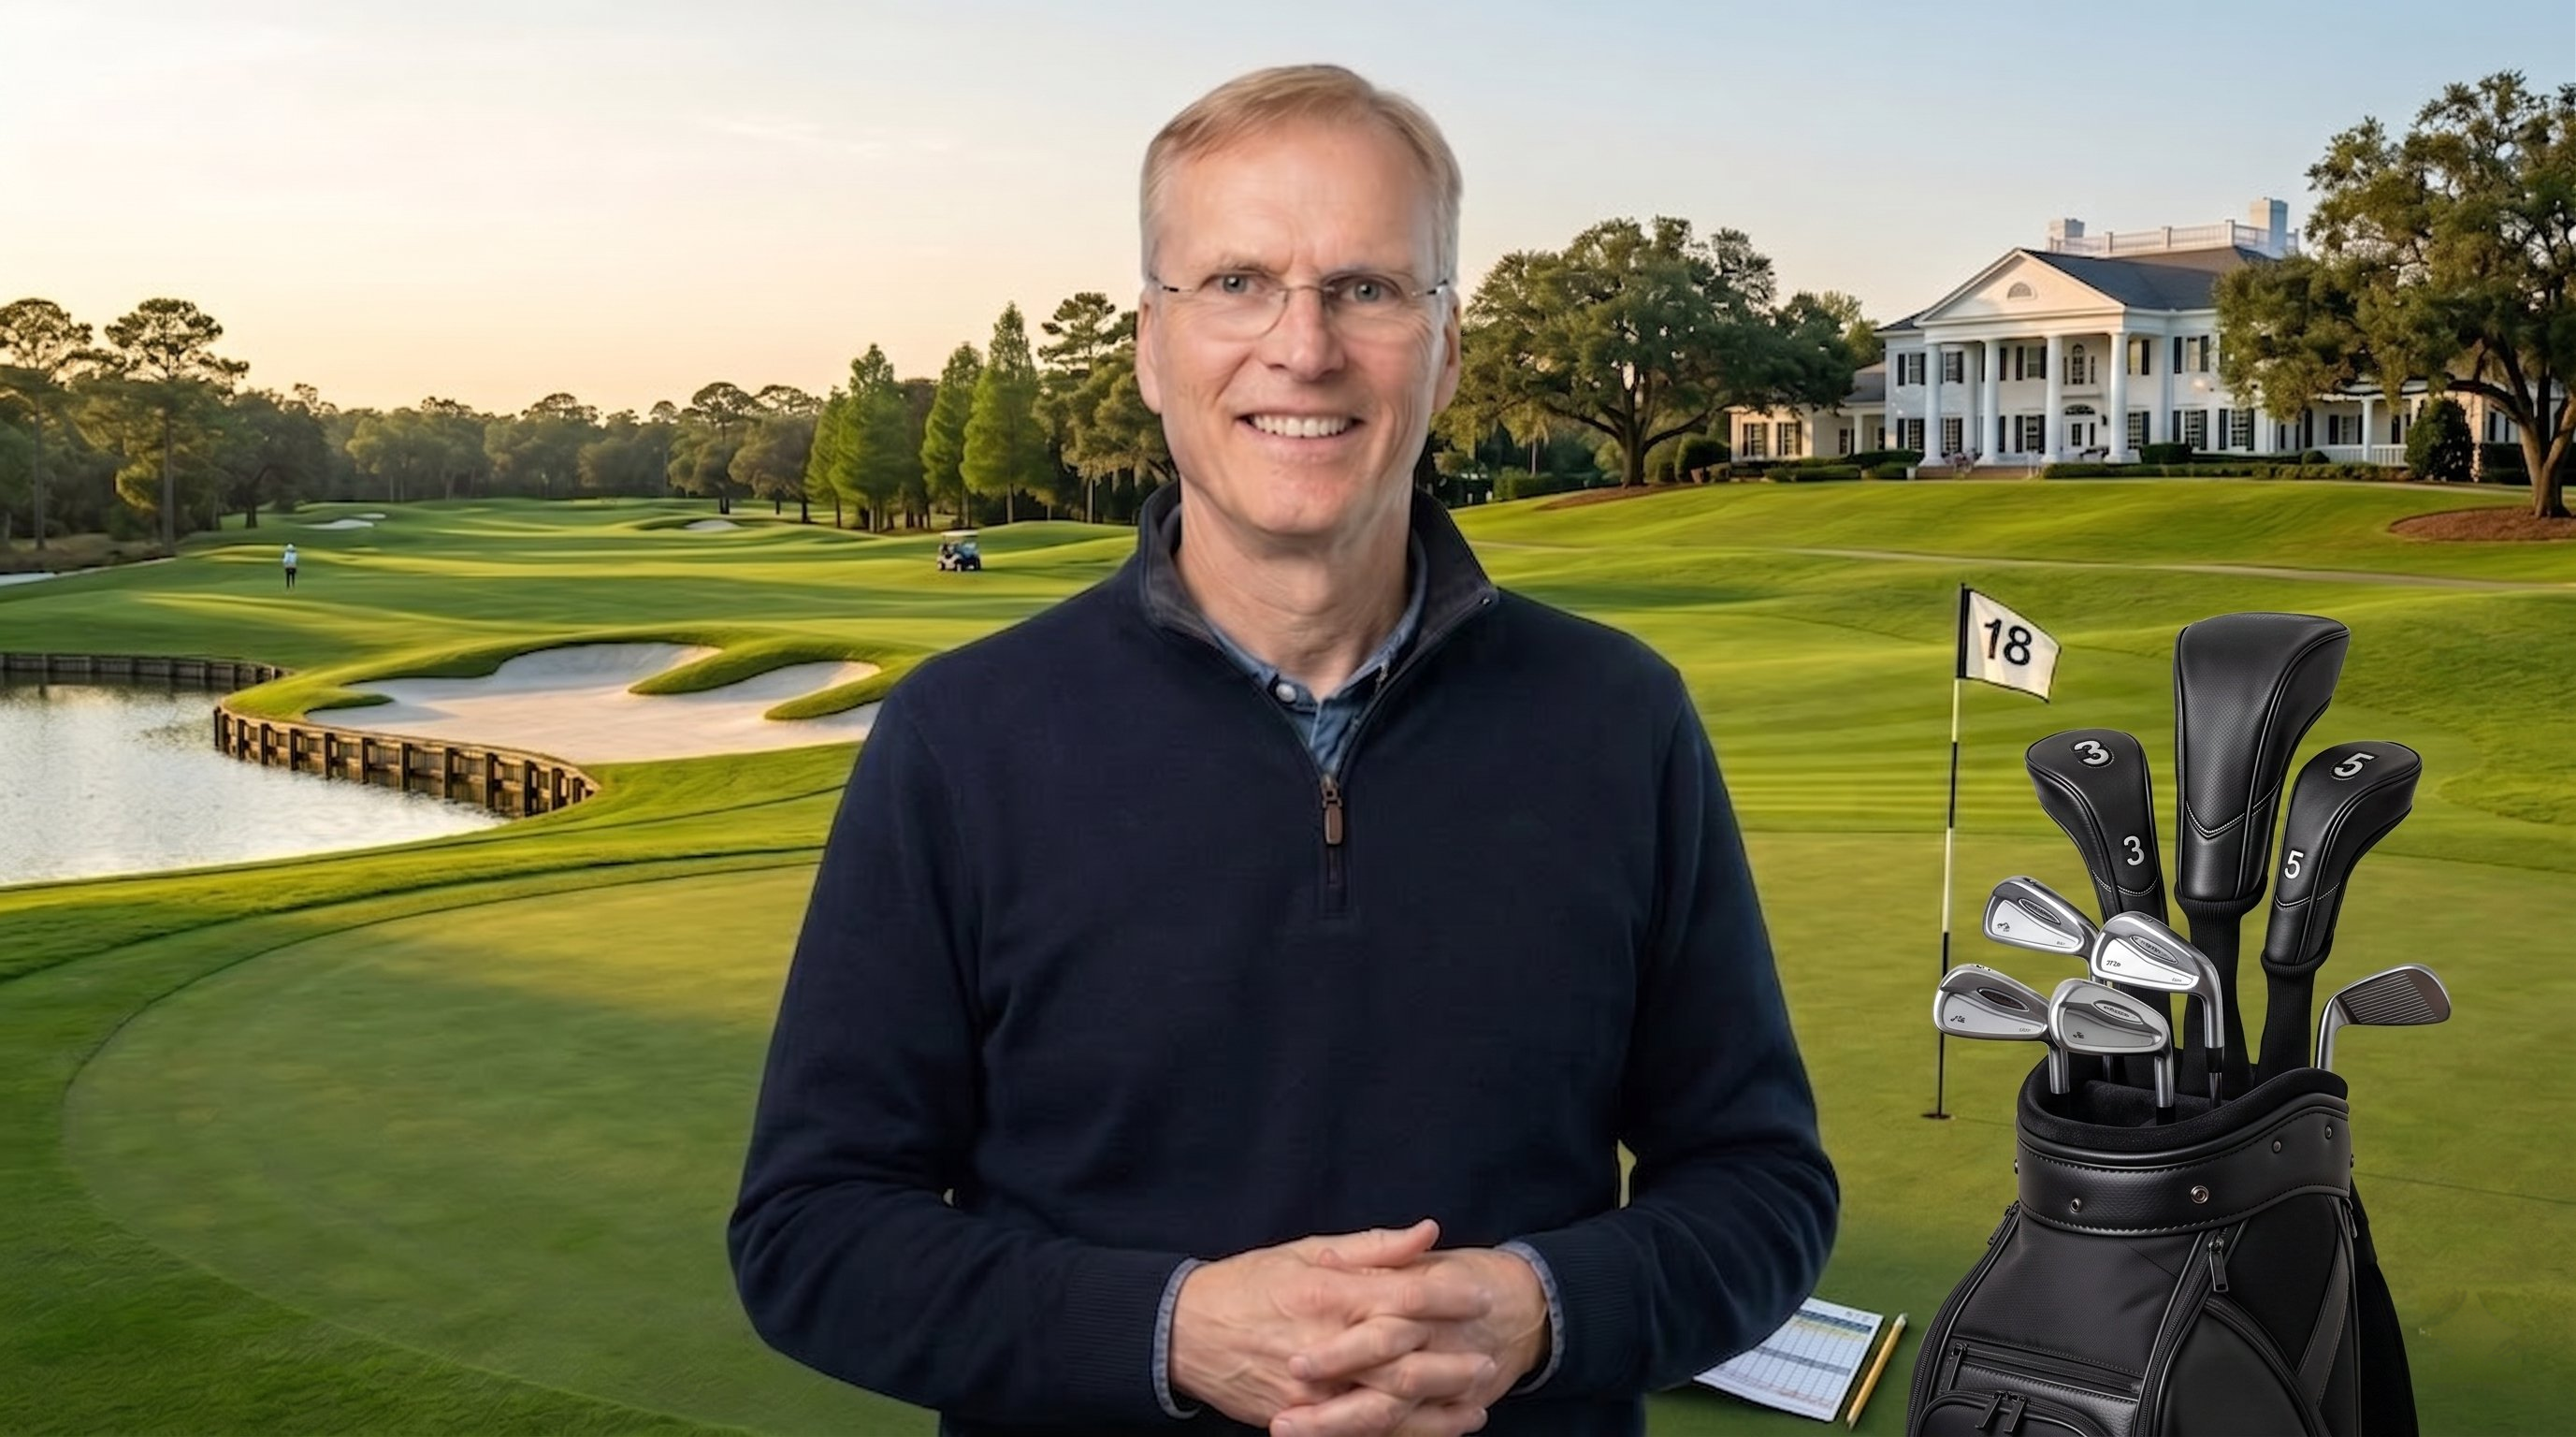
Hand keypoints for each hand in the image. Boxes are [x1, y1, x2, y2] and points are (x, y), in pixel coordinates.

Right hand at [1272, 1246, 1549, 1436]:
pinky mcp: (1301, 1419)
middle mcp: (1325, 1343)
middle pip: (1404, 1358)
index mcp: (1328, 1293)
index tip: (1481, 1295)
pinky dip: (1400, 1435)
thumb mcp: (1306, 1250)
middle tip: (1488, 1357)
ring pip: (1387, 1406)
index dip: (1450, 1296)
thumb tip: (1428, 1232)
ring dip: (1437, 1408)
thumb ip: (1372, 1247)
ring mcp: (1312, 1389)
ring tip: (1475, 1406)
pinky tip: (1430, 1432)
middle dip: (1452, 1361)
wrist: (1183, 1332)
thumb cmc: (1248, 1282)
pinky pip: (1358, 1433)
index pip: (1405, 1294)